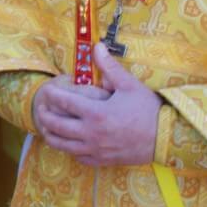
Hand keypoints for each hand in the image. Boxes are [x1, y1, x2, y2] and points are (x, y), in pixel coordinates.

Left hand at [34, 43, 161, 165]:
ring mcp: (95, 150)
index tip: (46, 89)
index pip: (64, 102)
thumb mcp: (129, 84)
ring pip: (63, 145)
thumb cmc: (147, 109)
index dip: (51, 95)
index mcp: (96, 113)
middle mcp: (91, 134)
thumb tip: (96, 46)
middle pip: (57, 126)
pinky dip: (68, 149)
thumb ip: (109, 66)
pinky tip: (67, 143)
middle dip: (44, 115)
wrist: (166, 138)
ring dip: (50, 135)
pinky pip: (78, 157)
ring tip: (45, 127)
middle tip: (40, 108)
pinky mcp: (102, 161)